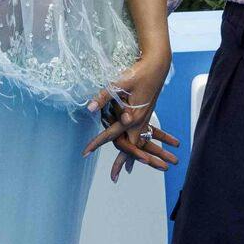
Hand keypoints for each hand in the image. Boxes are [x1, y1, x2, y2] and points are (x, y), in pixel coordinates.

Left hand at [82, 52, 179, 181]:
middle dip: (121, 162)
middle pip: (129, 147)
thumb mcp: (120, 83)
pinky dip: (135, 145)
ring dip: (130, 157)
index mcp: (133, 116)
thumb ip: (104, 96)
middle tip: (113, 177)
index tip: (85, 152)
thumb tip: (90, 108)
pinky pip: (140, 135)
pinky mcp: (145, 114)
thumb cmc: (139, 73)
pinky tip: (134, 149)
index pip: (112, 134)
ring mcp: (144, 119)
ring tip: (123, 170)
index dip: (97, 143)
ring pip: (136, 142)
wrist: (158, 65)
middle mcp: (139, 121)